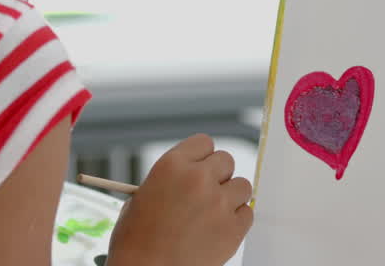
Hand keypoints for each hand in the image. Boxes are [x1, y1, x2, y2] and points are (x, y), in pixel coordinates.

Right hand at [107, 134, 252, 265]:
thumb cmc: (136, 242)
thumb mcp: (140, 198)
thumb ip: (169, 181)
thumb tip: (186, 179)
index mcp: (171, 166)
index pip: (204, 142)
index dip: (202, 157)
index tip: (200, 167)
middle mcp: (198, 179)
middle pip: (226, 160)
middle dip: (218, 175)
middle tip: (207, 192)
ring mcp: (219, 203)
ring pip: (242, 185)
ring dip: (230, 196)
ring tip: (213, 213)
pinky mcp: (233, 229)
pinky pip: (247, 213)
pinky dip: (237, 220)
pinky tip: (219, 229)